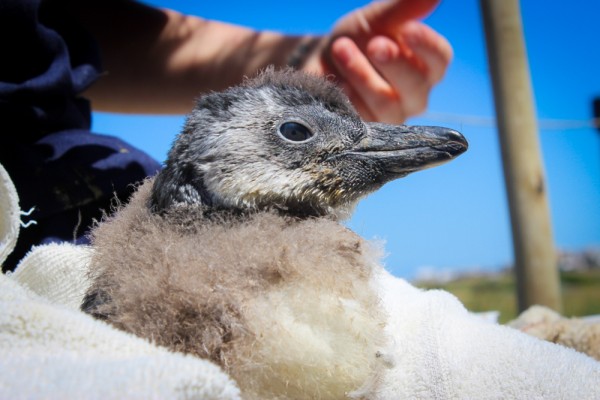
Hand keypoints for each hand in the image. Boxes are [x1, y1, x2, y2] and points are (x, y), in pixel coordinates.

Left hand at [304, 0, 451, 123]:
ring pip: (387, 105)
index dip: (427, 46)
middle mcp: (413, 96)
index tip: (409, 29)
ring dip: (363, 76)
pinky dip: (347, 98)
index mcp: (424, 66)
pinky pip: (361, 120)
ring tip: (341, 50)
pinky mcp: (366, 132)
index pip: (439, 59)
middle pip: (417, 86)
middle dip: (394, 63)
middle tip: (373, 44)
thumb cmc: (354, 40)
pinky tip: (335, 83)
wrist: (317, 63)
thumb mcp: (375, 19)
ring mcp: (390, 118)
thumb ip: (403, 9)